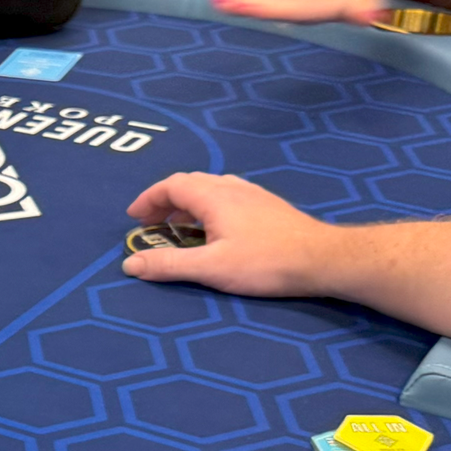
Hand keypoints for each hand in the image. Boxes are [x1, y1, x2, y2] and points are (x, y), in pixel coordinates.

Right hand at [123, 172, 340, 295]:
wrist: (320, 258)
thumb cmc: (265, 263)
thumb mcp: (211, 268)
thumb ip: (169, 265)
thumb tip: (129, 264)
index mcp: (213, 196)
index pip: (171, 186)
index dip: (148, 199)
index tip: (134, 218)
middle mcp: (231, 187)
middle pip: (189, 183)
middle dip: (165, 200)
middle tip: (151, 223)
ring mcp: (252, 194)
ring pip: (210, 187)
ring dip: (188, 202)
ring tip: (179, 226)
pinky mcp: (267, 205)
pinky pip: (228, 195)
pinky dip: (209, 205)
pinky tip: (216, 227)